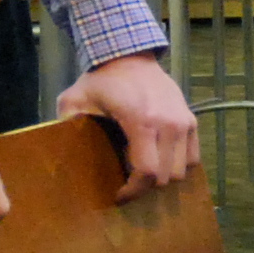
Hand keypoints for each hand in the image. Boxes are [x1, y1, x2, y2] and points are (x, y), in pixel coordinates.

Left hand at [59, 54, 200, 192]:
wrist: (130, 56)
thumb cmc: (101, 81)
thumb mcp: (75, 99)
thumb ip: (67, 123)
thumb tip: (59, 152)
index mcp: (141, 121)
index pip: (146, 172)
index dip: (133, 191)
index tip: (119, 196)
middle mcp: (168, 124)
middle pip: (165, 176)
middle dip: (145, 187)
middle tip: (128, 185)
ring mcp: (183, 122)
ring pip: (182, 171)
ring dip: (162, 177)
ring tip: (144, 173)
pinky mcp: (191, 120)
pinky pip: (193, 158)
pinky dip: (179, 165)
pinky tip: (161, 162)